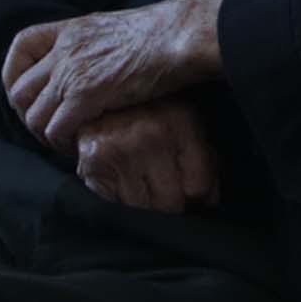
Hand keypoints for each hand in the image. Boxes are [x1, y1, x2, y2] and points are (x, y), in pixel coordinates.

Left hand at [3, 0, 224, 150]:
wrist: (177, 36)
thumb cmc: (161, 35)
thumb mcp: (115, 30)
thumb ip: (94, 45)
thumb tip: (93, 63)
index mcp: (71, 30)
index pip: (22, 45)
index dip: (14, 72)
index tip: (27, 91)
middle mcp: (64, 51)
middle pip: (20, 90)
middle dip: (28, 114)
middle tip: (49, 128)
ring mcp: (71, 74)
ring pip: (34, 115)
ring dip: (45, 134)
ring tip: (64, 142)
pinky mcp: (85, 96)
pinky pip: (55, 129)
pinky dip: (61, 143)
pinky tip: (77, 147)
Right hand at [74, 100, 219, 212]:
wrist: (101, 92)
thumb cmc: (154, 114)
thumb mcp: (187, 126)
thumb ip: (205, 162)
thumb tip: (208, 202)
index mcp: (179, 120)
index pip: (197, 186)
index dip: (197, 195)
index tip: (190, 191)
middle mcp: (148, 132)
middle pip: (170, 202)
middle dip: (171, 203)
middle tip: (165, 190)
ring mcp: (117, 148)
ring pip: (142, 208)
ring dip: (145, 203)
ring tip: (142, 183)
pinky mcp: (92, 163)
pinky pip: (114, 205)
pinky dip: (120, 201)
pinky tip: (122, 182)